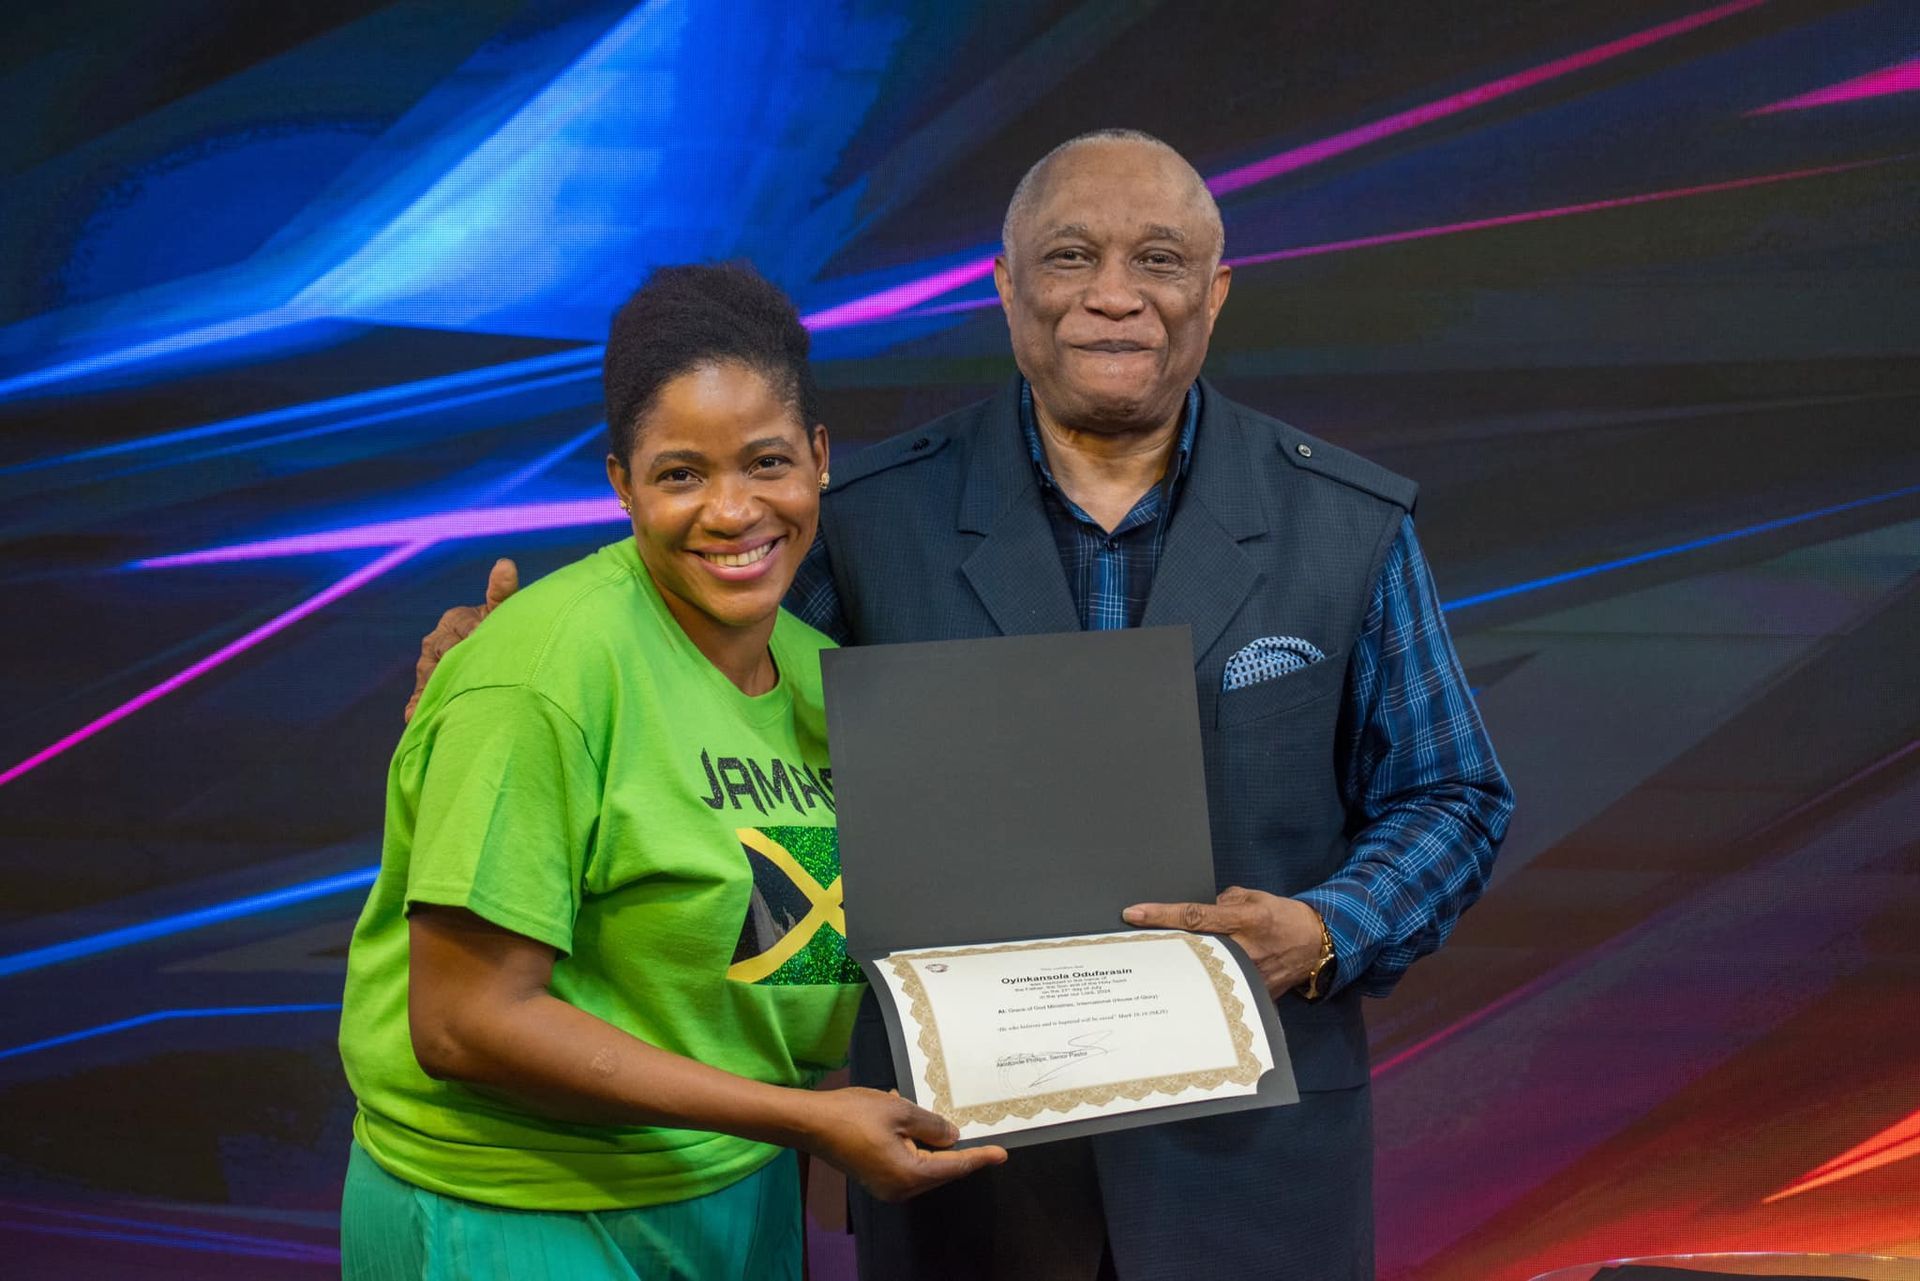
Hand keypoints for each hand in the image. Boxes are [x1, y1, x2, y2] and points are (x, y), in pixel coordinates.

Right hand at [405, 558, 519, 720]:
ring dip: (432, 688)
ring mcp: (429, 667)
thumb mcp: (504, 611)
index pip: (460, 625)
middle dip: (454, 663)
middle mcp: (437, 642)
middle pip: (443, 653)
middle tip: (468, 674)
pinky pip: (419, 699)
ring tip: (441, 699)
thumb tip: (505, 564)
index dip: (471, 632)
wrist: (496, 661)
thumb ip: (503, 591)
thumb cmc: (501, 631)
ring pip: (429, 677)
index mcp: (454, 619)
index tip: (479, 637)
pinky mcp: (424, 692)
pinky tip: (414, 717)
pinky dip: (417, 707)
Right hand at [803, 1087, 1006, 1201]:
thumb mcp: (900, 1111)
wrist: (809, 1123)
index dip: (979, 1157)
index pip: (953, 1167)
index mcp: (909, 1175)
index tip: (1001, 1153)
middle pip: (938, 1170)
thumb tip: (951, 1137)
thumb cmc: (854, 1114)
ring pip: (921, 1166)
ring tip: (930, 1116)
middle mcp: (899, 1189)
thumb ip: (932, 1126)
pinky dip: (912, 1144)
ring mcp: (885, 1186)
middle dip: (953, 1149)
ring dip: (929, 1142)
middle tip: (974, 1131)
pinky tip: (906, 1119)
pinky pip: (905, 1163)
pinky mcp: (874, 1178)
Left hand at [1123, 887, 1324, 997]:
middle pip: (1193, 949)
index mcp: (1246, 919)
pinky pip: (1222, 989)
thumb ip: (1227, 900)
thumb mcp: (1257, 897)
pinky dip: (1206, 985)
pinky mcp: (1254, 993)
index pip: (1195, 916)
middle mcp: (1245, 949)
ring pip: (1204, 974)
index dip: (1162, 915)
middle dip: (1165, 948)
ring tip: (1159, 973)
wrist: (1318, 945)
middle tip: (1136, 948)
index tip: (1133, 913)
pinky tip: (1190, 988)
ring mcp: (1249, 975)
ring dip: (1182, 971)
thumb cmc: (1285, 917)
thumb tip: (1205, 910)